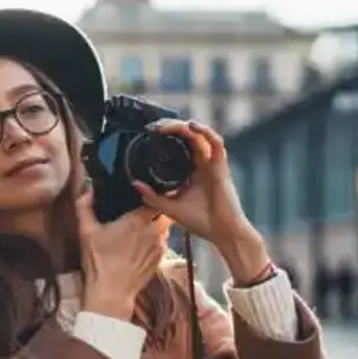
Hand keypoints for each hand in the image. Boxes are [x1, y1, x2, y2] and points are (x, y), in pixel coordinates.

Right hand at [76, 186, 168, 320]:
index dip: (149, 196)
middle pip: (162, 213)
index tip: (141, 196)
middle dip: (155, 210)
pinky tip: (142, 245)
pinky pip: (163, 243)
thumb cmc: (98, 261)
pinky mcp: (160, 259)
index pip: (153, 199)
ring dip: (157, 226)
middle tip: (142, 211)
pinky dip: (156, 240)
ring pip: (164, 228)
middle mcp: (153, 231)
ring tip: (143, 228)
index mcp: (136, 220)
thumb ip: (85, 206)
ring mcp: (159, 246)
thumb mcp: (86, 231)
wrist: (111, 292)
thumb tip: (88, 190)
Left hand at [131, 119, 261, 254]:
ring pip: (199, 135)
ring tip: (167, 125)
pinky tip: (191, 126)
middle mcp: (202, 164)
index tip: (150, 132)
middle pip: (188, 136)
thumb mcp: (170, 208)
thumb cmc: (201, 222)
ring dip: (183, 126)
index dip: (166, 135)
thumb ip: (153, 197)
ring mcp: (212, 163)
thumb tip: (135, 184)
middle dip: (171, 127)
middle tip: (155, 126)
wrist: (222, 233)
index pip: (180, 145)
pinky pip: (216, 142)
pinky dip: (205, 131)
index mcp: (191, 171)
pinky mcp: (221, 166)